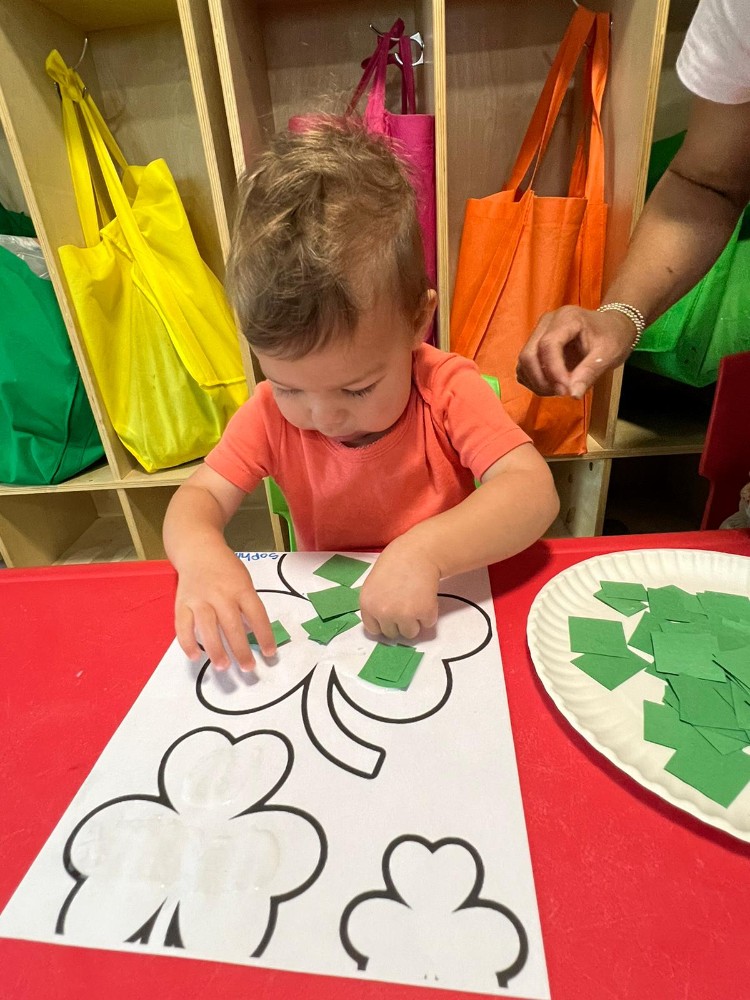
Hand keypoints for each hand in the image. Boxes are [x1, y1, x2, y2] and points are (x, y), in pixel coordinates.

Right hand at [174, 545, 275, 671]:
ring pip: (208, 627)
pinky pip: (183, 626)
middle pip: (232, 624)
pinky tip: (195, 656)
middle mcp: (221, 594)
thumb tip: (252, 633)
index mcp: (241, 588)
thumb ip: (247, 605)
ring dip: (215, 649)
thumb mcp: (243, 580)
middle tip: (247, 668)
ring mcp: (200, 599)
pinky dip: (187, 643)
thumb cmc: (225, 568)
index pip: (257, 614)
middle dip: (241, 649)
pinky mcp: (182, 603)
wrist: (197, 548)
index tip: (269, 653)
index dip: (264, 635)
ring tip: (223, 666)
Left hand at [359, 538, 440, 639]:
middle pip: (392, 634)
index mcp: (367, 604)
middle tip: (406, 603)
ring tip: (416, 600)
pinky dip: (429, 614)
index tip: (391, 614)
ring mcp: (403, 614)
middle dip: (400, 622)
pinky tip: (426, 596)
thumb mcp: (374, 583)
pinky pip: (427, 624)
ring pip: (410, 633)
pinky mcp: (424, 613)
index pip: (373, 629)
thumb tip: (382, 622)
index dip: (384, 622)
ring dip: (415, 621)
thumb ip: (376, 603)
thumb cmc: (396, 562)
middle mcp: (383, 612)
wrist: (419, 552)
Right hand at [516, 305, 637, 396]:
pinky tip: (552, 386)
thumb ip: (590, 373)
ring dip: (537, 382)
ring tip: (559, 390)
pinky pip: (525, 367)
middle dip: (542, 380)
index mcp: (567, 318)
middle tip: (562, 393)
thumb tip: (573, 395)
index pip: (548, 345)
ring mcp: (538, 332)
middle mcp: (547, 322)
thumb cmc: (613, 337)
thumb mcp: (608, 354)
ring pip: (524, 362)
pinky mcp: (535, 345)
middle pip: (529, 354)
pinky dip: (534, 381)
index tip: (566, 391)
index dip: (553, 371)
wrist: (613, 326)